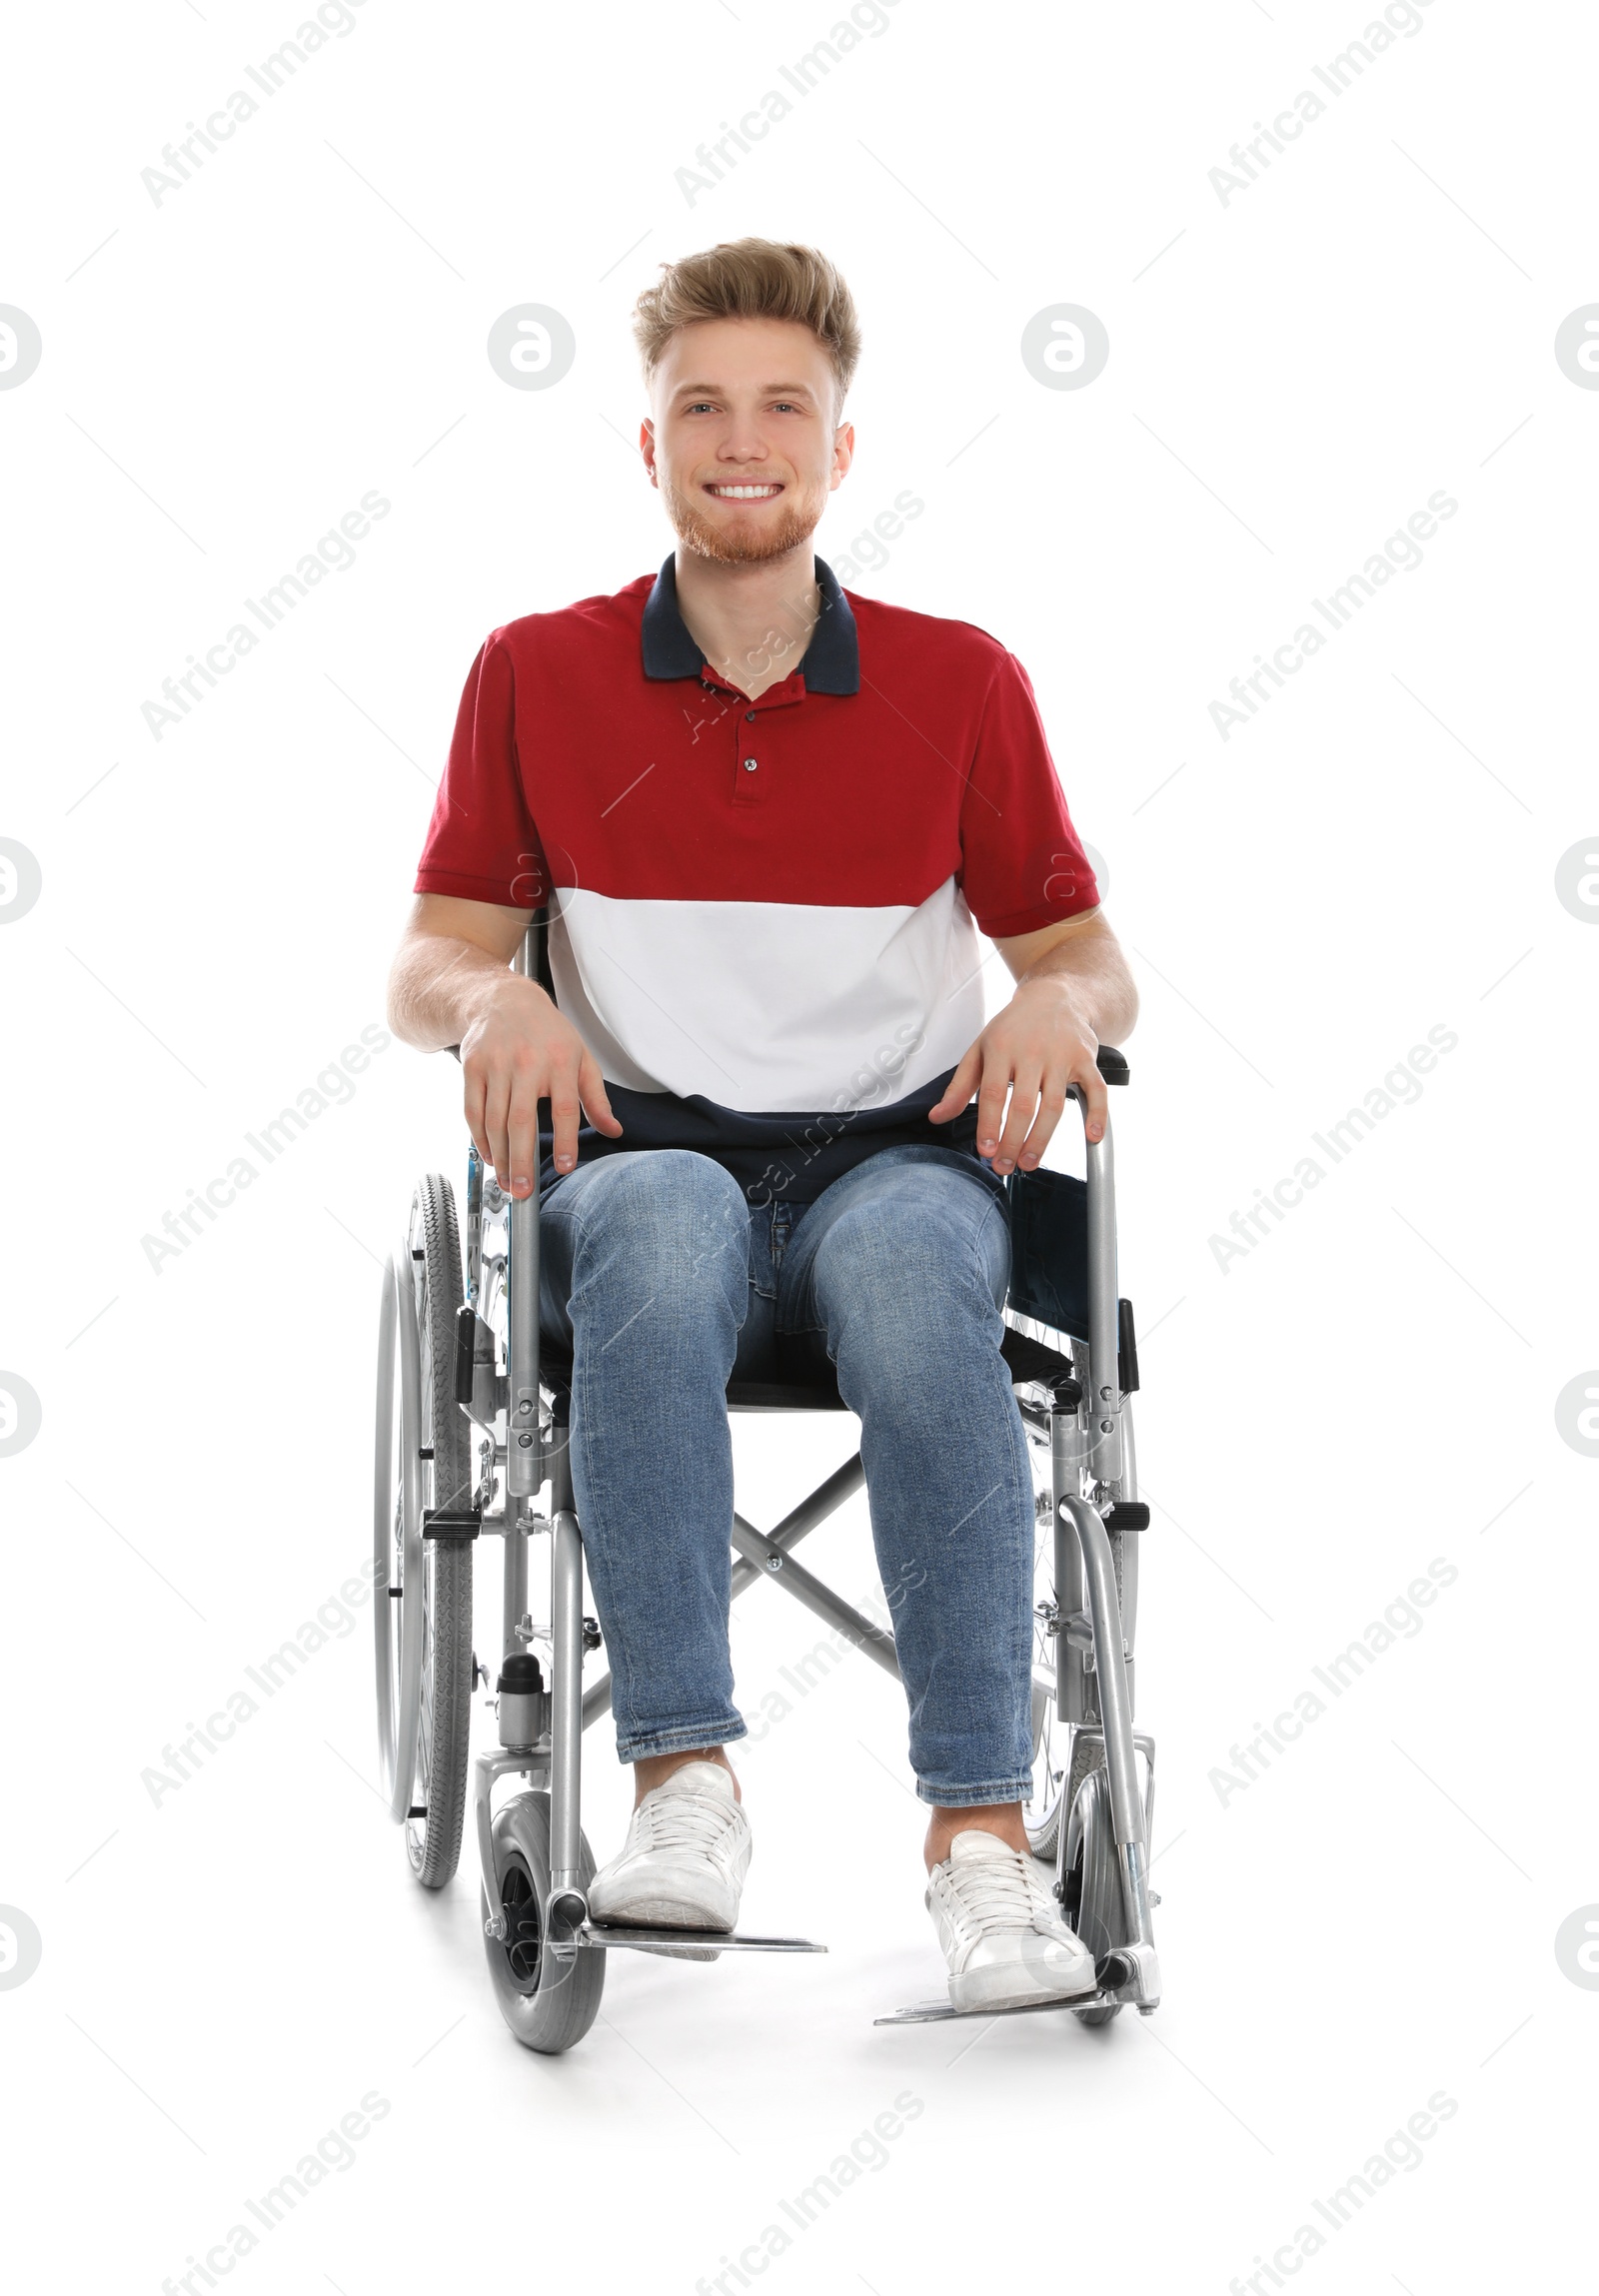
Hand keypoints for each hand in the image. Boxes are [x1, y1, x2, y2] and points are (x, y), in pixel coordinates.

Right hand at [459, 975, 620, 1195]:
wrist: (502, 999)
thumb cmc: (546, 1032)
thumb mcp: (581, 1057)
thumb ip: (596, 1098)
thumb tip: (613, 1130)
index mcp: (560, 1061)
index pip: (565, 1108)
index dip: (565, 1141)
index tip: (565, 1167)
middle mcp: (526, 1062)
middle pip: (522, 1120)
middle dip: (521, 1161)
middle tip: (523, 1191)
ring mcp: (495, 1064)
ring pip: (495, 1120)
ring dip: (500, 1157)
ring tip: (507, 1182)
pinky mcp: (472, 1067)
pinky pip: (473, 1110)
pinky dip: (480, 1138)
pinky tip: (491, 1156)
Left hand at [926, 978, 1106, 1171]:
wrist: (1054, 996)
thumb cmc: (1013, 1028)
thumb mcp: (980, 1049)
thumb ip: (959, 1086)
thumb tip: (937, 1117)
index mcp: (1001, 1048)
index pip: (993, 1093)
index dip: (989, 1125)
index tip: (986, 1150)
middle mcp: (1032, 1051)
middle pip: (1023, 1105)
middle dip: (1013, 1140)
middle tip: (1005, 1166)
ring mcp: (1062, 1055)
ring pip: (1054, 1105)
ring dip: (1042, 1139)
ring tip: (1029, 1162)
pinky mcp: (1086, 1059)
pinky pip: (1096, 1089)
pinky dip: (1099, 1114)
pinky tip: (1093, 1137)